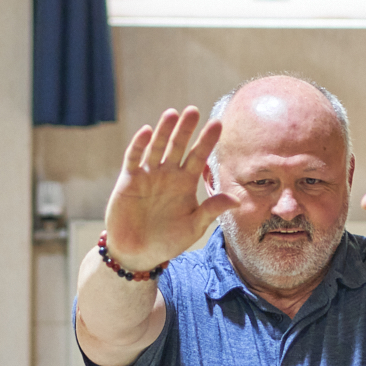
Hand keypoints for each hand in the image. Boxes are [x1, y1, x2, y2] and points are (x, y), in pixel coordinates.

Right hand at [102, 106, 236, 268]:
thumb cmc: (167, 241)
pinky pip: (134, 158)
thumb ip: (211, 210)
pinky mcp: (129, 180)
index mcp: (185, 183)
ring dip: (164, 131)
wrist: (137, 254)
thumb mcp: (193, 226)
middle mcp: (167, 174)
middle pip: (178, 146)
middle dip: (185, 129)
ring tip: (172, 114)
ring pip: (157, 147)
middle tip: (194, 111)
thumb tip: (237, 200)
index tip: (218, 124)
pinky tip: (147, 132)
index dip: (207, 140)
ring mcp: (148, 175)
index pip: (198, 157)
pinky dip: (139, 145)